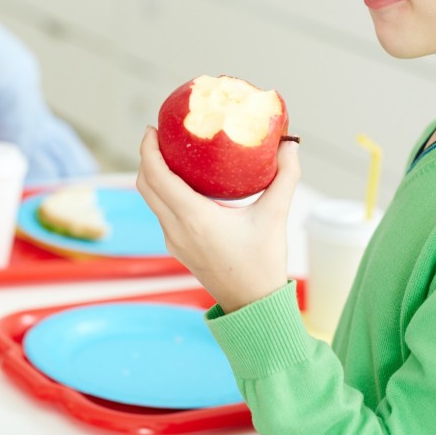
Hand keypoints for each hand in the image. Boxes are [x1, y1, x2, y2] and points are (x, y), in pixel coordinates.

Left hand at [136, 126, 299, 313]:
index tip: (152, 128)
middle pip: (145, 185)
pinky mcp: (176, 247)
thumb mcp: (276, 216)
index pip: (157, 176)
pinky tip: (182, 181)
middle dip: (147, 157)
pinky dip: (163, 191)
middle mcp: (176, 228)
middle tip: (160, 135)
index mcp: (194, 218)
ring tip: (170, 153)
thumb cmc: (264, 263)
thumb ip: (285, 178)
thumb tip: (290, 146)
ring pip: (151, 200)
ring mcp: (173, 240)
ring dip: (153, 174)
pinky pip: (161, 212)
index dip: (149, 149)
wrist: (253, 306)